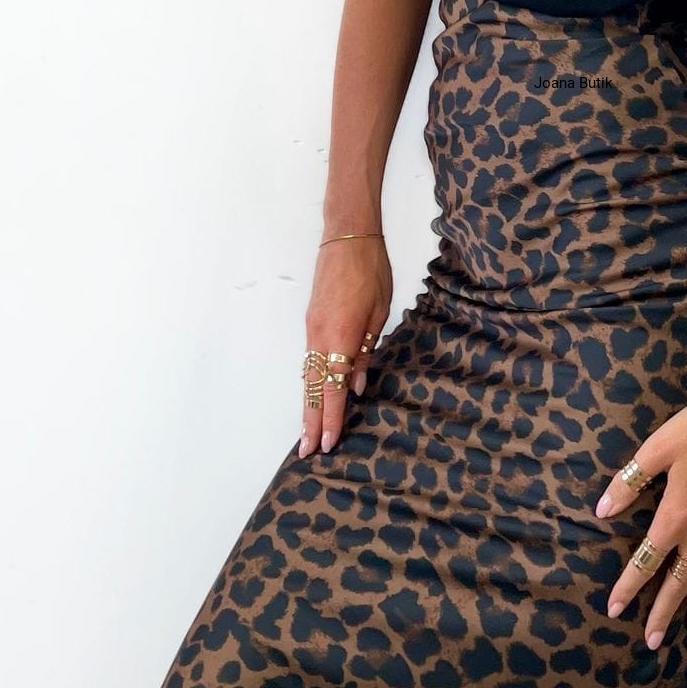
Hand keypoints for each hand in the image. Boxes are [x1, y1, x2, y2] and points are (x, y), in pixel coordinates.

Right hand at [300, 235, 391, 456]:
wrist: (347, 236)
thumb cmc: (370, 270)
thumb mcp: (379, 312)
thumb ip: (366, 350)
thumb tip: (357, 384)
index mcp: (340, 336)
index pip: (331, 387)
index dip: (329, 417)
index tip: (327, 443)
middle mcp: (319, 336)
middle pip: (312, 388)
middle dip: (310, 421)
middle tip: (307, 452)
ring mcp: (312, 328)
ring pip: (307, 375)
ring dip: (308, 404)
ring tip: (308, 432)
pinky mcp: (312, 320)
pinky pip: (309, 359)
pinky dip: (310, 382)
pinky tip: (315, 395)